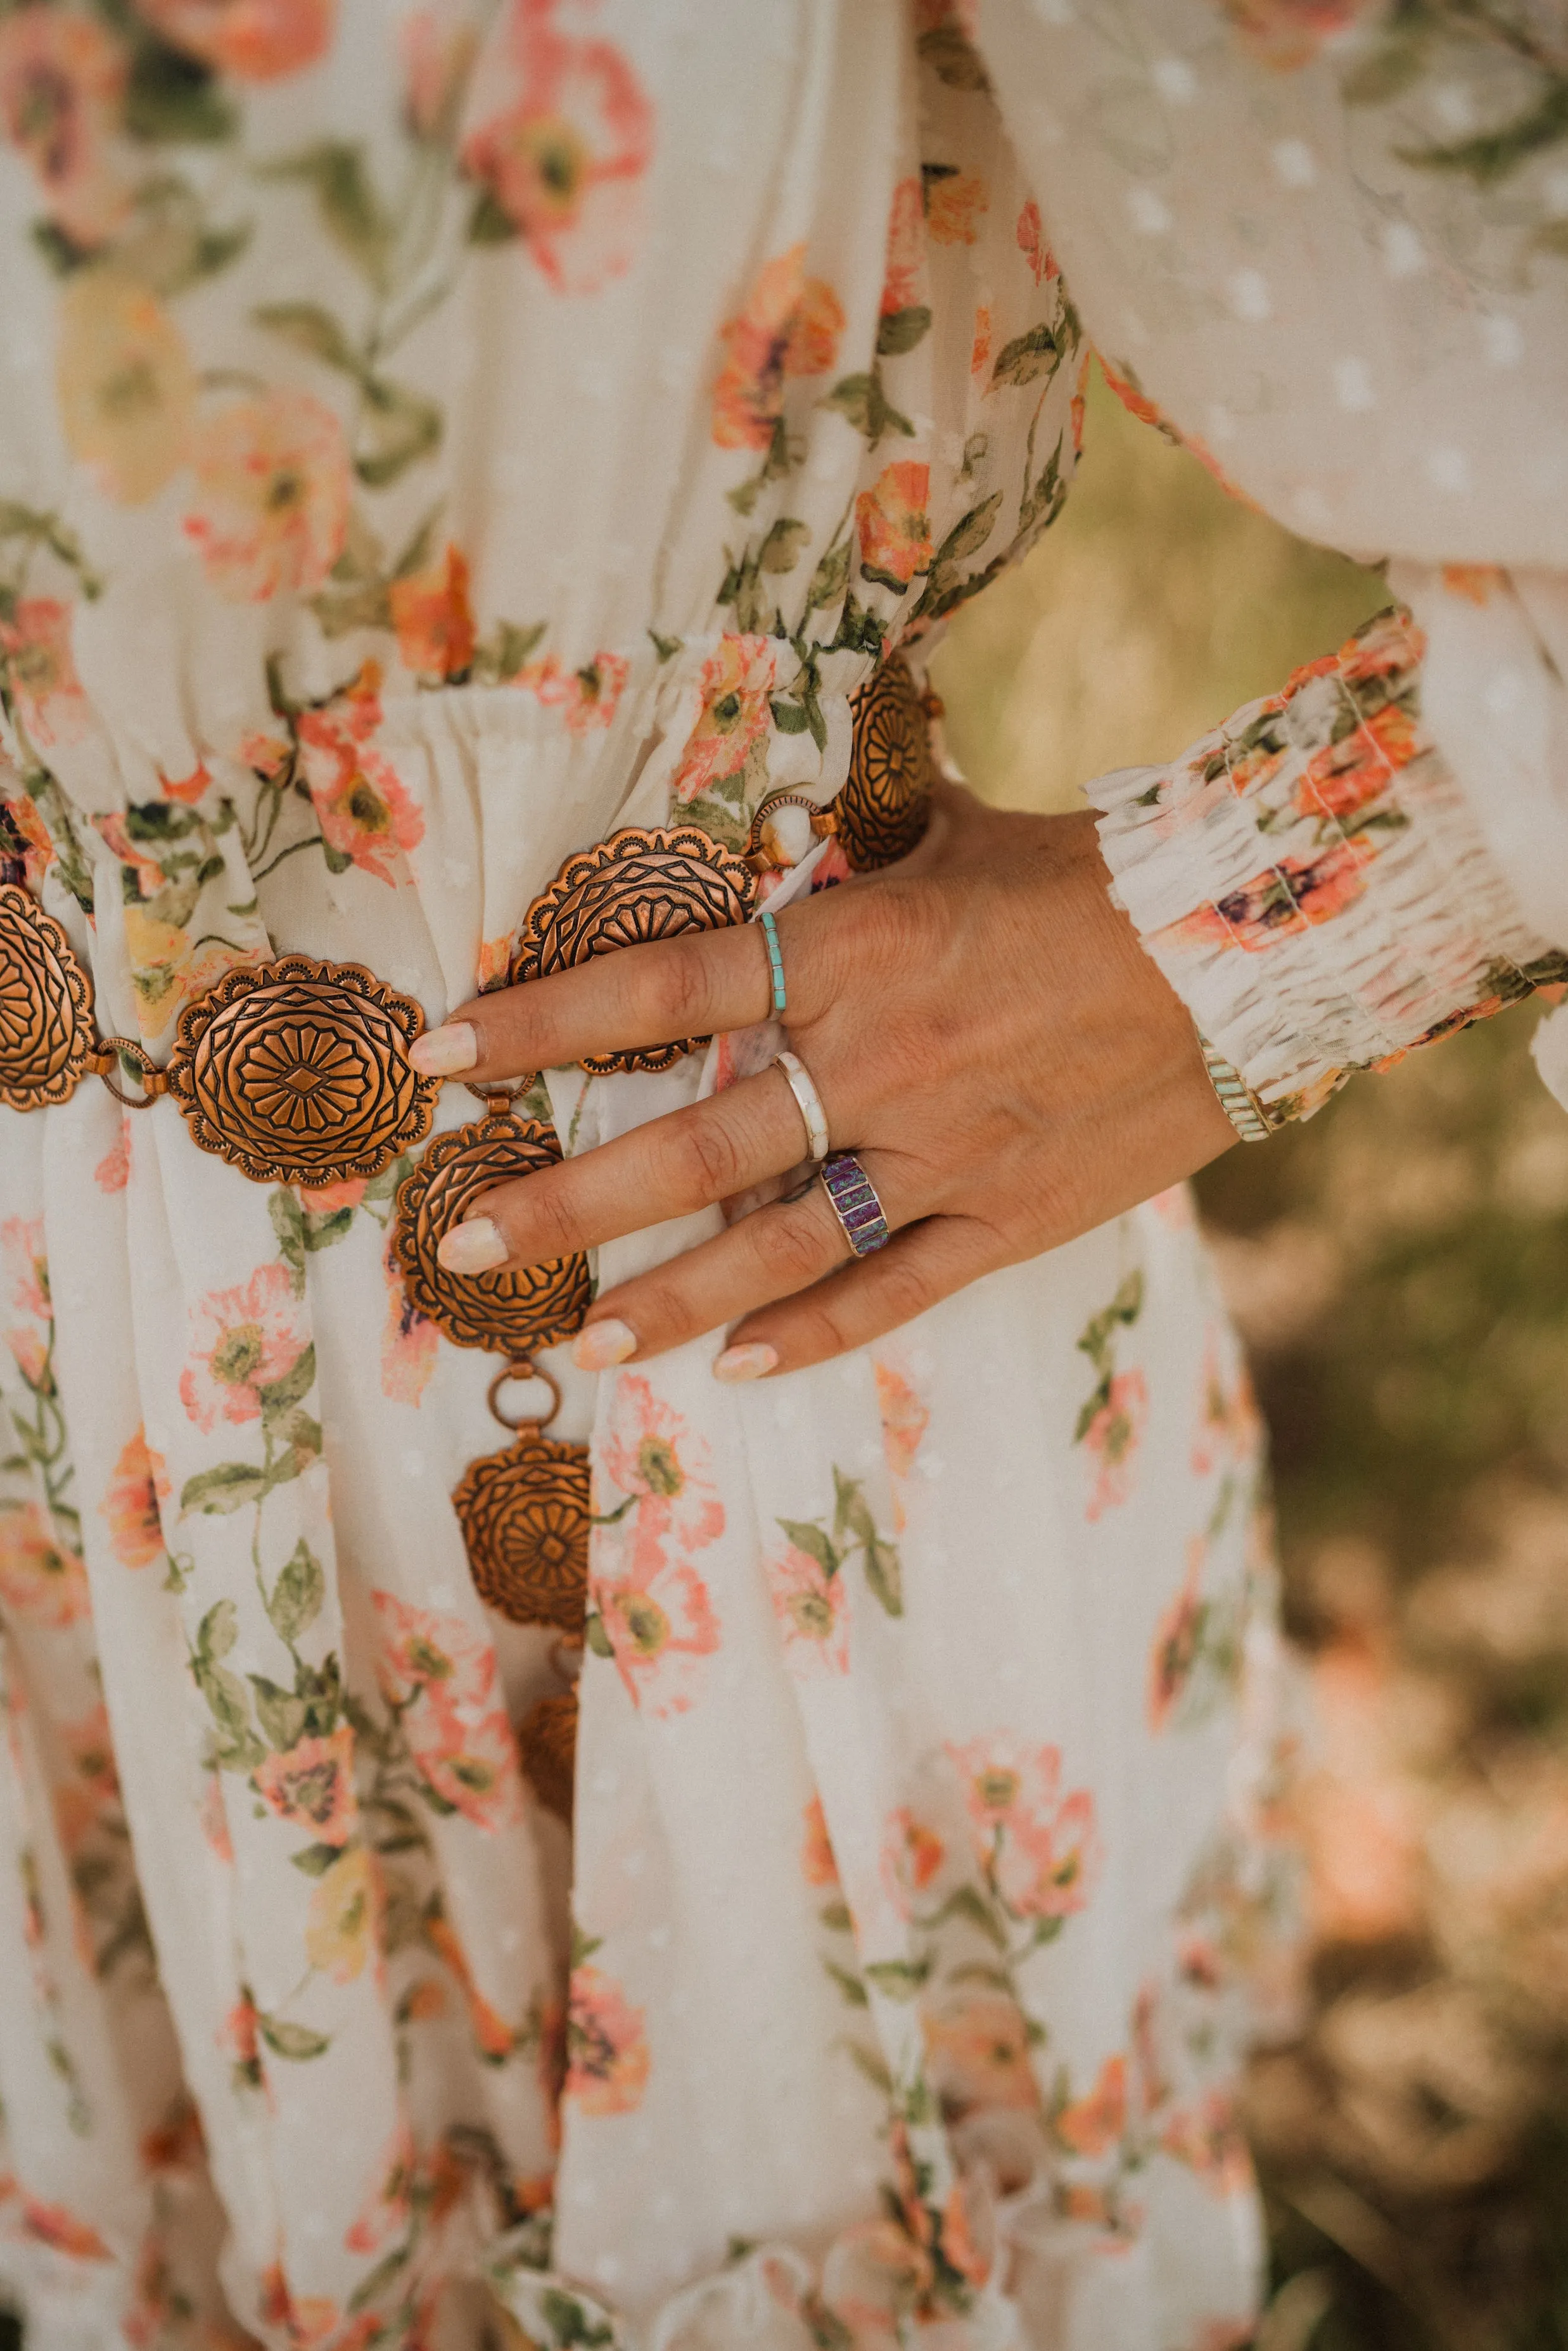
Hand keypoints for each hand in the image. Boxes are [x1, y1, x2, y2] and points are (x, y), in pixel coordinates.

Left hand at [410, 784, 1236, 1379]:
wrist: (1259, 948)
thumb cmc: (1100, 875)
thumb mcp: (958, 833)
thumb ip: (853, 843)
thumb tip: (780, 813)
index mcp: (858, 951)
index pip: (664, 987)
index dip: (543, 1021)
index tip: (440, 1053)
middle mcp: (884, 1061)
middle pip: (696, 1143)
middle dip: (572, 1200)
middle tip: (470, 1241)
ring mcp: (947, 1153)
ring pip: (780, 1244)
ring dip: (670, 1296)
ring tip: (582, 1345)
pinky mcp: (1010, 1218)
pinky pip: (895, 1288)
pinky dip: (814, 1333)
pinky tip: (737, 1367)